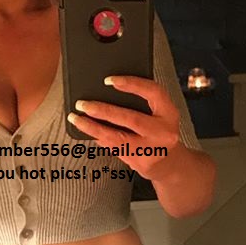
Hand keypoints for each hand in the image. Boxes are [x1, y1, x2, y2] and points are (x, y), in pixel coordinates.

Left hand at [67, 75, 182, 181]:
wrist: (169, 164)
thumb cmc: (159, 132)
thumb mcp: (159, 114)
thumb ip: (142, 101)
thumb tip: (108, 89)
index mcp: (169, 113)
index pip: (153, 92)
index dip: (131, 84)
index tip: (109, 80)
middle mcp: (163, 132)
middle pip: (130, 118)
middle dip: (103, 110)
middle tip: (83, 104)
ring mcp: (152, 150)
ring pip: (117, 137)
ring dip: (92, 127)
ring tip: (76, 118)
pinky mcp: (140, 163)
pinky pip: (114, 148)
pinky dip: (98, 138)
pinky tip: (87, 131)